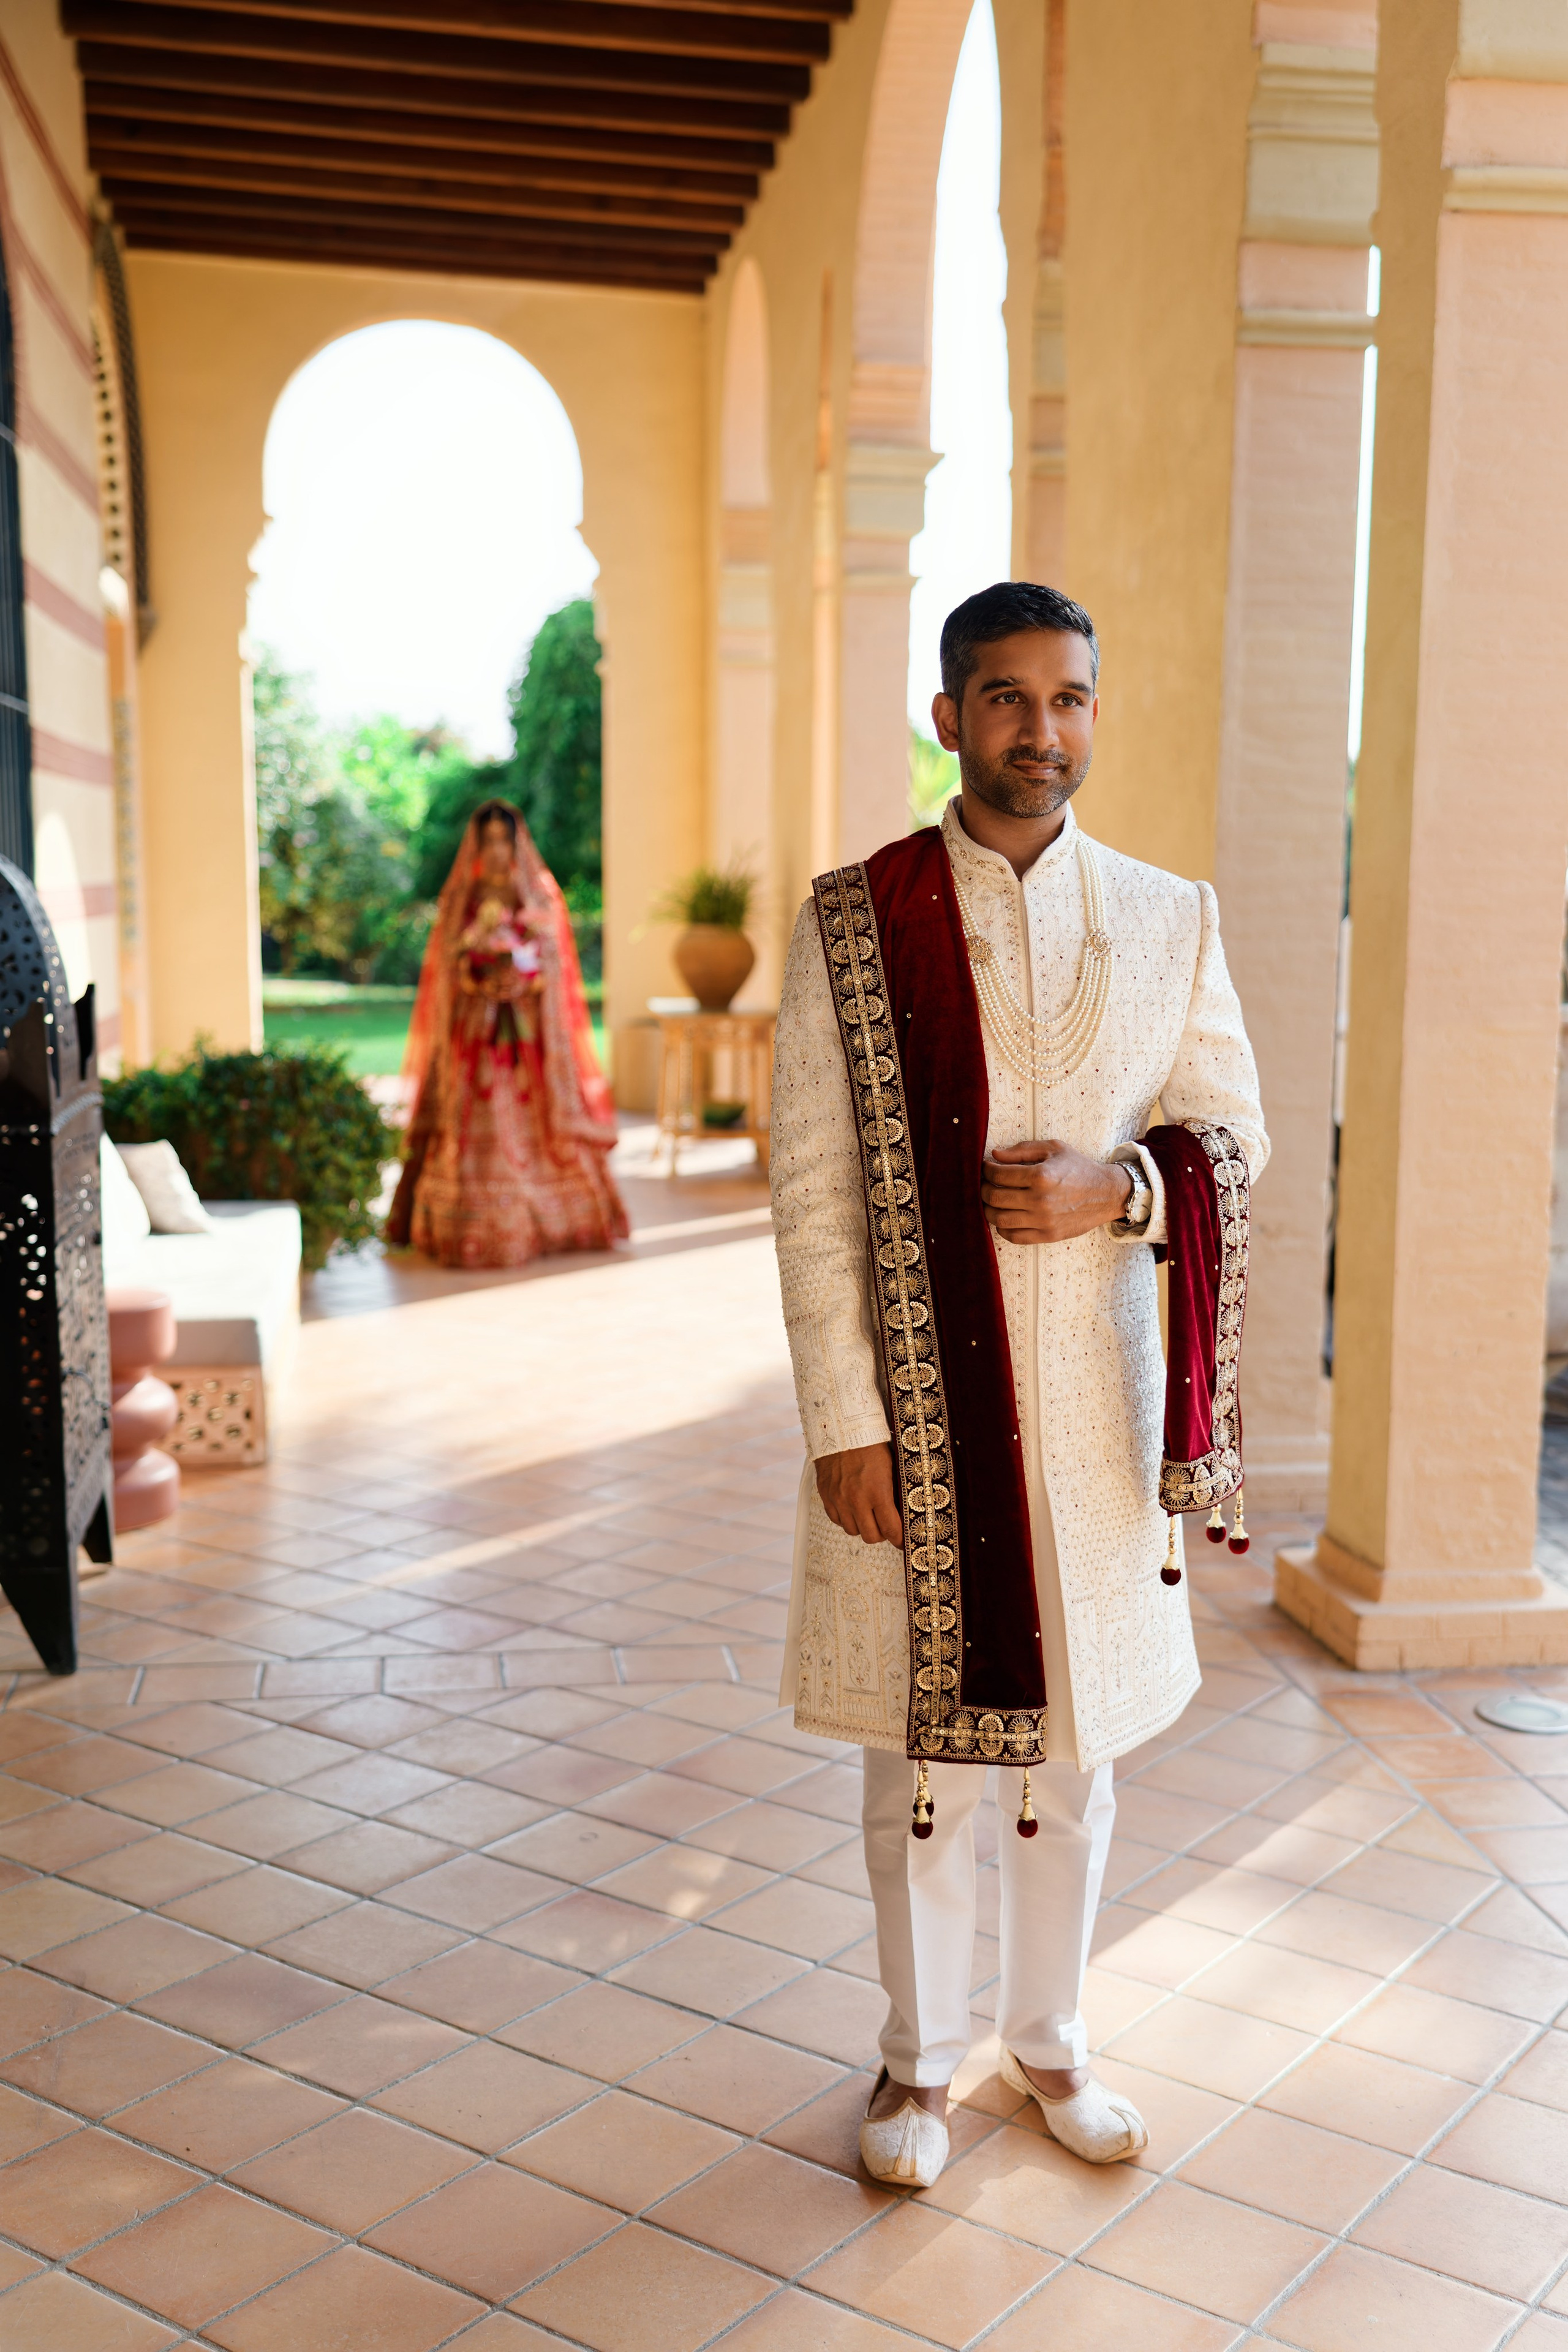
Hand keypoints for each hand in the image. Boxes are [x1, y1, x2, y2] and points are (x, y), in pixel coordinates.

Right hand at [815, 1443, 902, 1546]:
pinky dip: (845, 1519)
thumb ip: (893, 1493)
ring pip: (852, 1531)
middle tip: (885, 1527)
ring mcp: (839, 1499)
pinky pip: (836, 1520)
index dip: (899, 1539)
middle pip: (871, 1536)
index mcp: (878, 1492)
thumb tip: (901, 1512)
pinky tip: (852, 1509)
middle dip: (881, 1535)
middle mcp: (857, 1500)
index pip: (891, 1529)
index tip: (902, 1542)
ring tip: (868, 1517)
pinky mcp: (826, 1495)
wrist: (842, 1430)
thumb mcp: (890, 1468)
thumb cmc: (870, 1446)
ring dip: (862, 1527)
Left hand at [982, 1140, 1132, 1244]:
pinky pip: (1013, 1236)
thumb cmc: (1079, 1168)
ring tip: (992, 1201)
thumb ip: (1022, 1150)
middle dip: (983, 1189)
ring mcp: (1043, 1221)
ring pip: (999, 1219)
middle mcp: (1040, 1200)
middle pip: (993, 1198)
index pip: (998, 1175)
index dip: (986, 1170)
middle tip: (985, 1184)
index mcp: (1040, 1176)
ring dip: (988, 1210)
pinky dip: (1003, 1228)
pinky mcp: (1047, 1236)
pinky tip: (1005, 1217)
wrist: (1106, 1193)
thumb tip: (995, 1155)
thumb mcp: (1054, 1149)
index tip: (986, 1168)